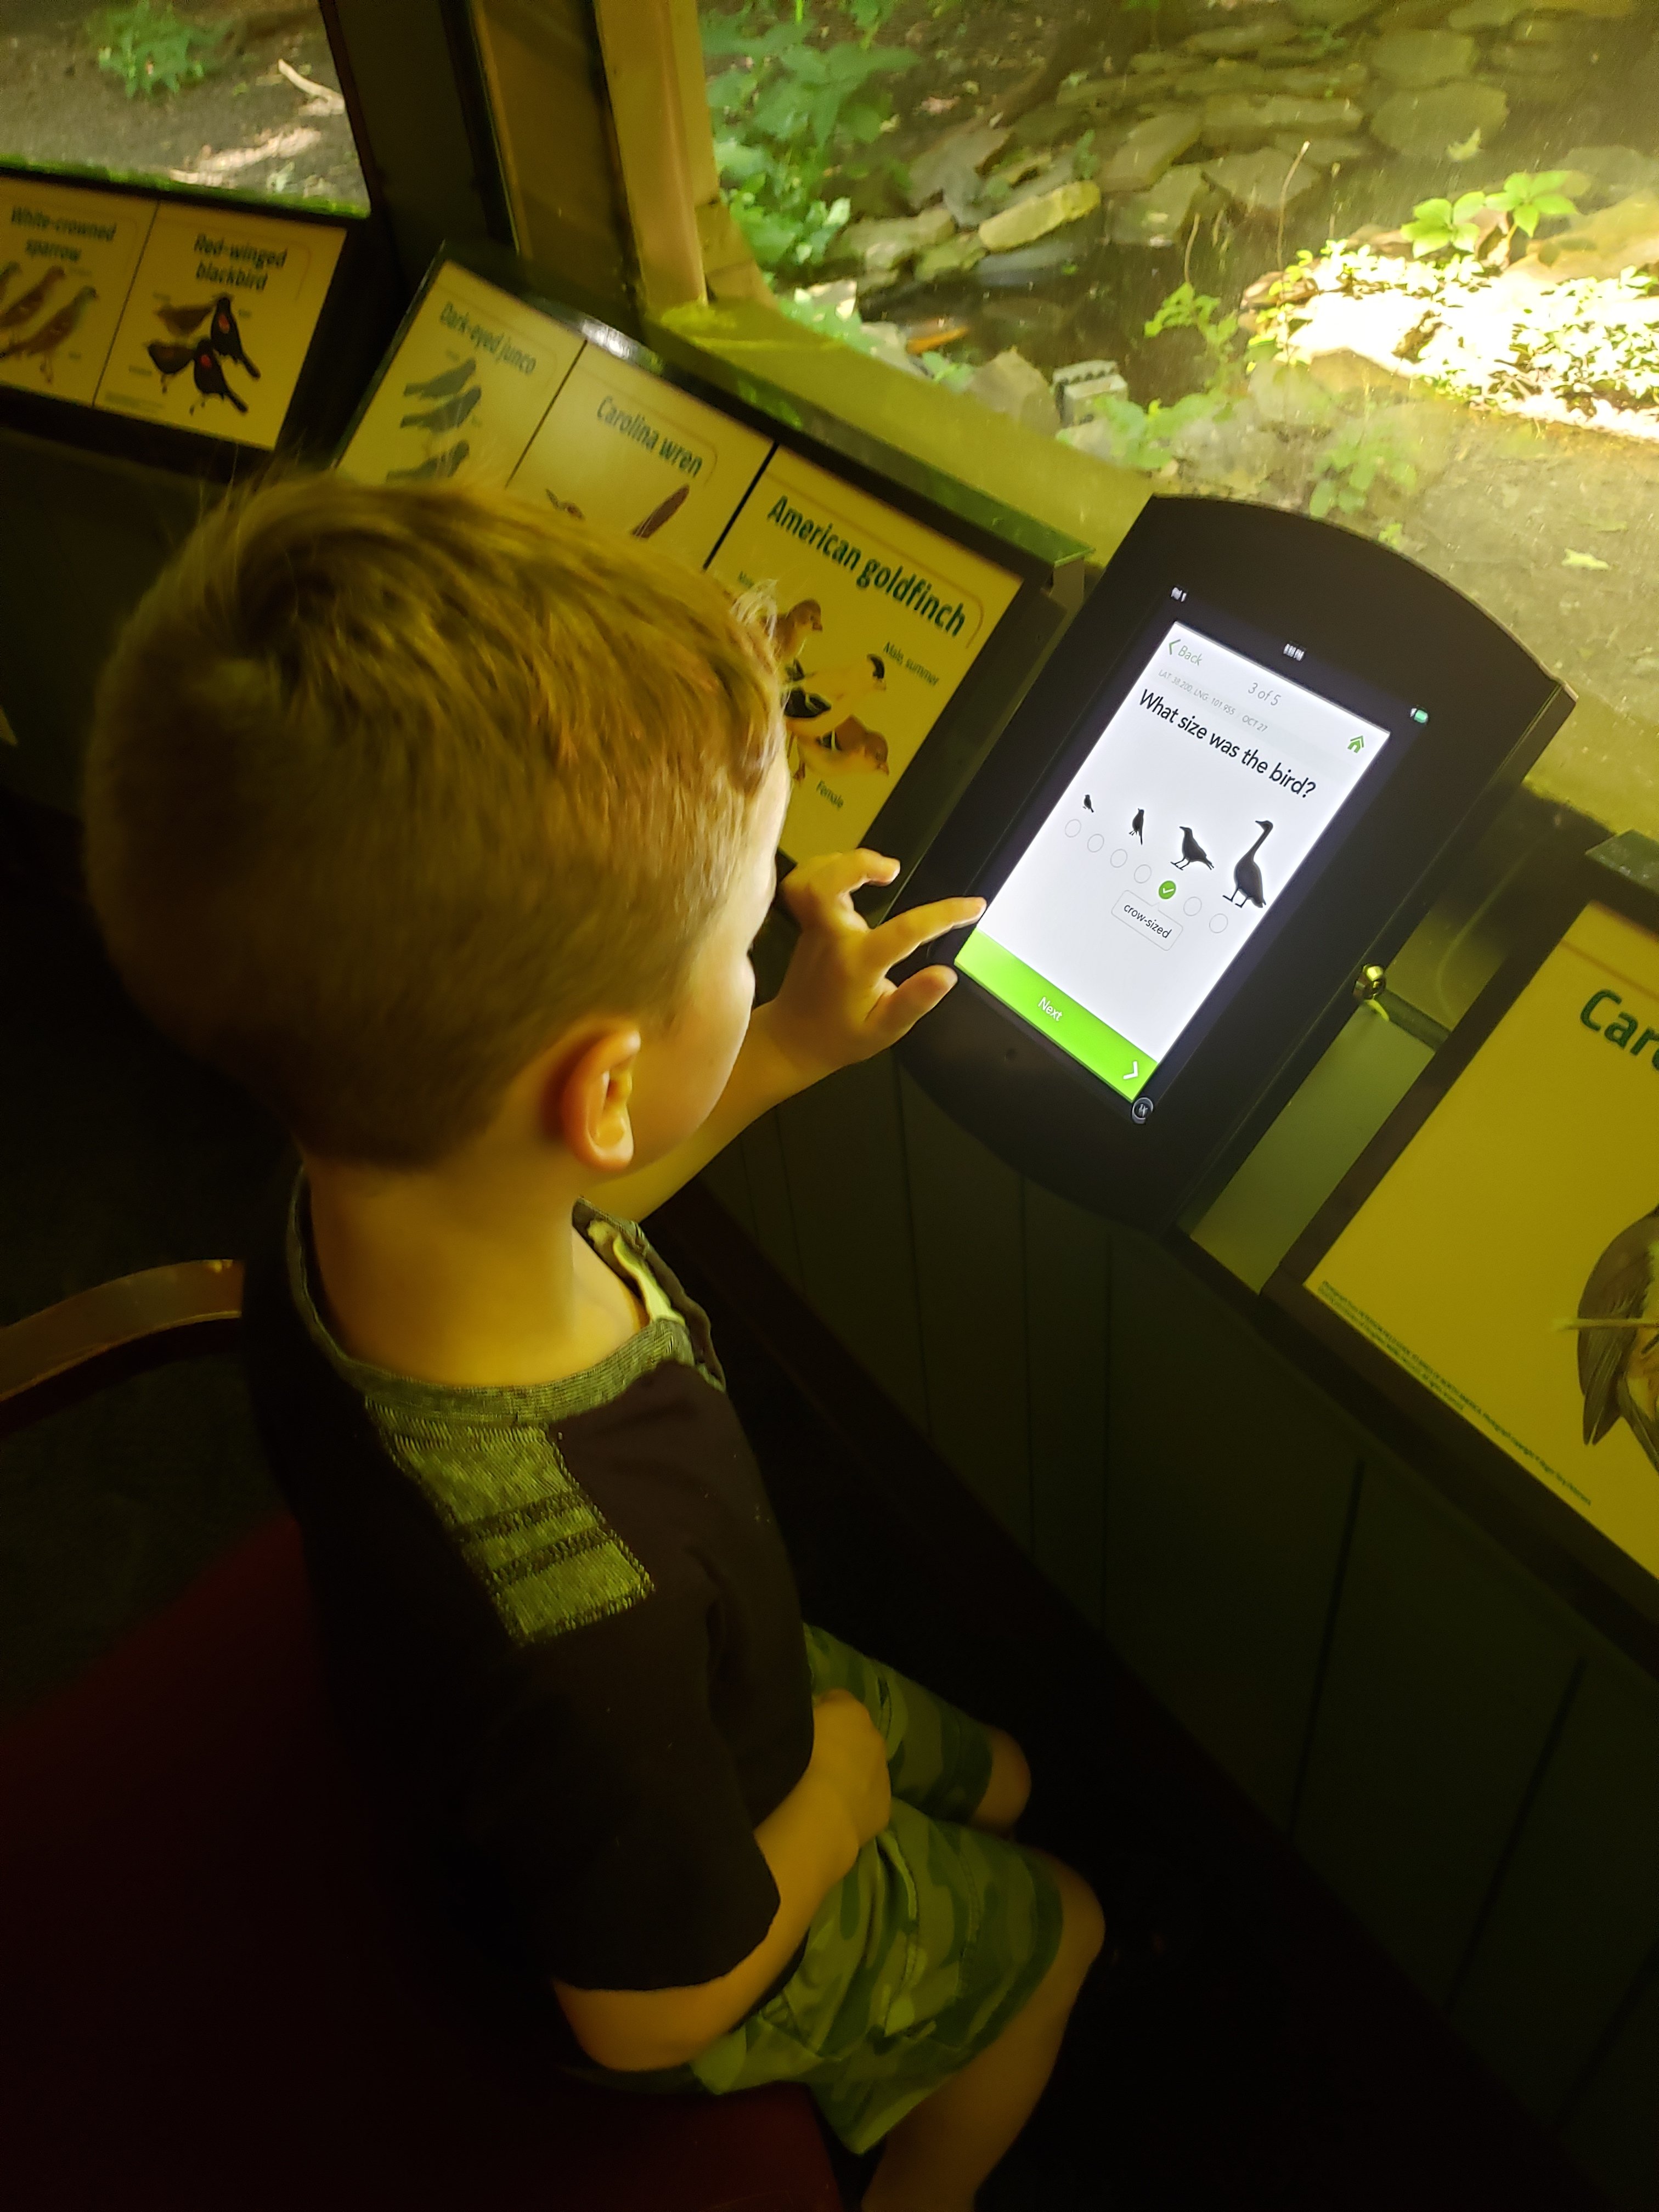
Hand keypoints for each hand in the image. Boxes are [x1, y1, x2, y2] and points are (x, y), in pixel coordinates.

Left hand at [757, 849, 983, 1086]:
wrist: (794, 1039)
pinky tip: (850, 873)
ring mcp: (814, 927)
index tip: (974, 906)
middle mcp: (831, 939)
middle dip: (859, 864)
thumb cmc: (841, 1036)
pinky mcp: (806, 922)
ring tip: (879, 870)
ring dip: (843, 862)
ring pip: (812, 878)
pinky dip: (825, 867)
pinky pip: (806, 883)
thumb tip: (947, 975)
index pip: (905, 930)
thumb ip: (915, 1001)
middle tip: (893, 870)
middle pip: (826, 885)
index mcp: (857, 964)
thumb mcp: (885, 1030)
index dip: (945, 914)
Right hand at [808, 1688, 890, 1853]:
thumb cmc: (795, 1760)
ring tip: (822, 1793)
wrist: (818, 1815)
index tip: (804, 1725)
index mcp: (850, 1711)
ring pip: (866, 1769)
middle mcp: (874, 1738)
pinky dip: (856, 1804)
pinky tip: (835, 1815)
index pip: (837, 1700)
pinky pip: (869, 1800)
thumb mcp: (788, 1723)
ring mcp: (882, 1775)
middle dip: (839, 1745)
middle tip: (813, 1761)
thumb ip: (801, 1716)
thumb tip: (803, 1720)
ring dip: (850, 1775)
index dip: (821, 1711)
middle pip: (856, 1735)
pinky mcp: (884, 1809)